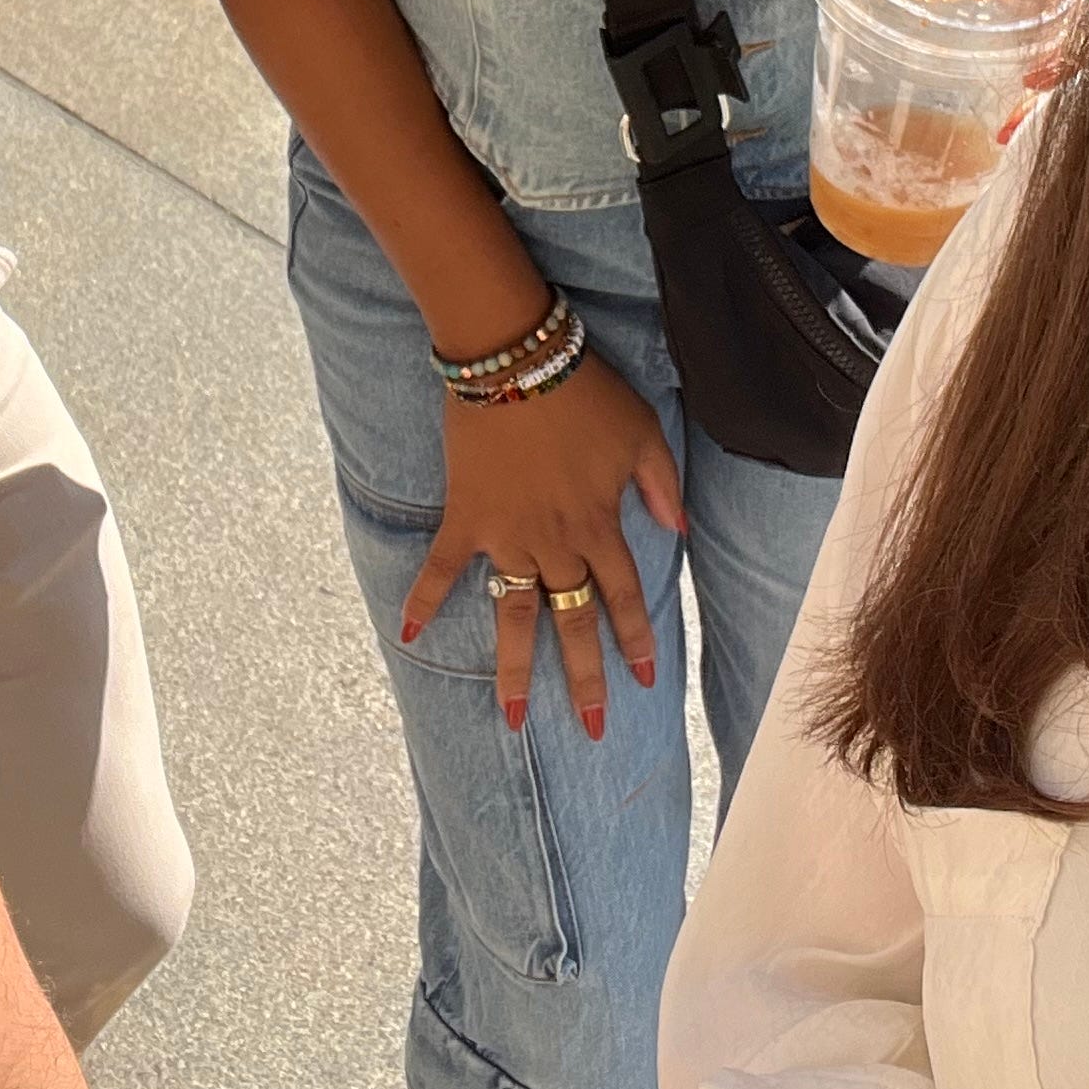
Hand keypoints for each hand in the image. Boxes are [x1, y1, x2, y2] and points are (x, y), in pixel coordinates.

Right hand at [398, 352, 682, 741]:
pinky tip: (410, 637)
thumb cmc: (584, 391)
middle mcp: (555, 543)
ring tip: (515, 718)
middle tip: (592, 728)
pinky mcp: (465, 519)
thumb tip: (678, 532)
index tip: (643, 680)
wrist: (515, 360)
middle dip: (585, 678)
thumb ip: (661, 486)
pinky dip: (423, 600)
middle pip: (573, 620)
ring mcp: (506, 536)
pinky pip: (442, 569)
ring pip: (515, 614)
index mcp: (600, 525)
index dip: (634, 639)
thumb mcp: (643, 431)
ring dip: (516, 669)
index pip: (623, 596)